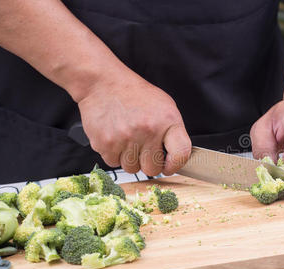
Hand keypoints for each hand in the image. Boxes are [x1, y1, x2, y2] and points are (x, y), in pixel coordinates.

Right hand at [76, 69, 190, 175]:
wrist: (103, 83)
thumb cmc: (134, 94)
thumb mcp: (164, 106)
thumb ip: (173, 132)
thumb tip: (176, 157)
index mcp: (167, 120)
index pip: (181, 154)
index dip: (176, 165)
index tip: (170, 167)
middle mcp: (148, 130)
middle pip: (153, 169)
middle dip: (148, 162)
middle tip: (143, 148)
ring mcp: (126, 138)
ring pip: (132, 168)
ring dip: (130, 159)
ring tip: (128, 140)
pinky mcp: (105, 144)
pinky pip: (114, 163)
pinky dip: (114, 155)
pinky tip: (116, 138)